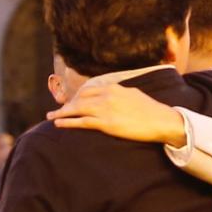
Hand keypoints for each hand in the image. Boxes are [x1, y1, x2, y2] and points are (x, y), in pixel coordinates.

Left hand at [48, 83, 185, 146]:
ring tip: (50, 116)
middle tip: (56, 110)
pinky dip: (67, 122)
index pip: (88, 89)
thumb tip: (111, 94)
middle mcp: (107, 95)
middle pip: (79, 98)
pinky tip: (58, 123)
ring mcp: (105, 109)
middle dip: (66, 105)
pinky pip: (81, 122)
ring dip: (62, 113)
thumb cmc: (150, 109)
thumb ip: (119, 93)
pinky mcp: (106, 124)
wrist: (161, 120)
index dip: (77, 97)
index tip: (71, 102)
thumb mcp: (133, 94)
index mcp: (114, 87)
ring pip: (77, 109)